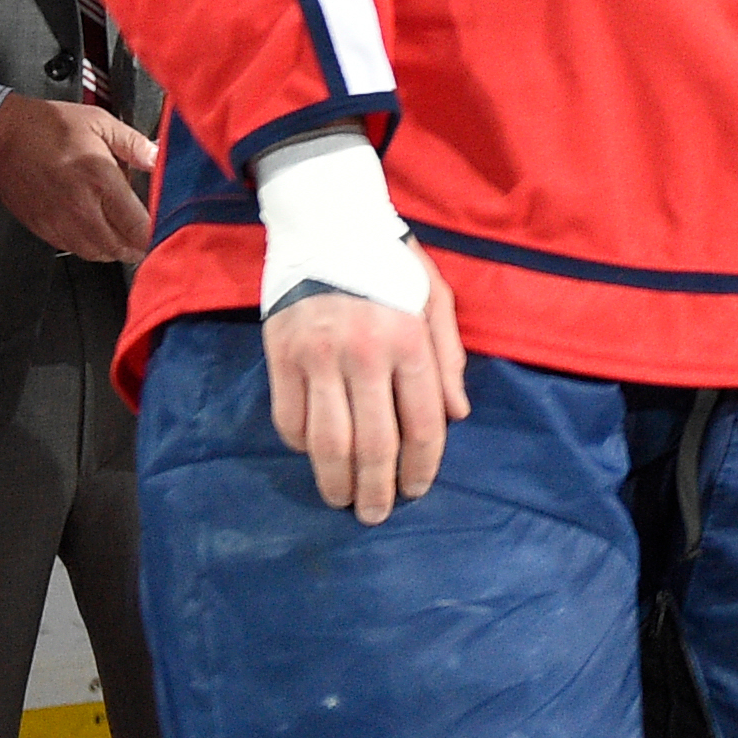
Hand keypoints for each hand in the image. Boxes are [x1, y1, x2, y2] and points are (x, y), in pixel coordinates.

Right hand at [0, 94, 154, 259]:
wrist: (0, 137)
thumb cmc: (46, 126)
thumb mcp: (100, 122)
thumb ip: (134, 144)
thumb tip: (159, 157)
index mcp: (100, 180)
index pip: (137, 225)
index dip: (155, 234)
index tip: (165, 230)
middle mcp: (80, 207)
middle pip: (119, 248)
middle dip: (139, 247)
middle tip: (149, 238)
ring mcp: (58, 222)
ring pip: (97, 254)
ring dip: (116, 251)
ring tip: (126, 238)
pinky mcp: (41, 228)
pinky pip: (73, 250)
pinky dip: (91, 248)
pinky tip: (98, 234)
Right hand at [264, 249, 470, 523]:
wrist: (327, 222)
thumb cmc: (391, 263)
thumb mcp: (435, 299)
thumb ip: (448, 359)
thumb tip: (458, 416)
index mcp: (409, 340)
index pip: (422, 424)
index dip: (422, 466)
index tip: (417, 490)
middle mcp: (364, 353)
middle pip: (373, 443)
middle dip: (378, 488)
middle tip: (377, 514)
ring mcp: (317, 357)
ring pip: (326, 441)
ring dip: (335, 481)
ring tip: (342, 500)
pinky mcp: (280, 356)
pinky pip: (289, 419)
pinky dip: (301, 446)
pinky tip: (314, 456)